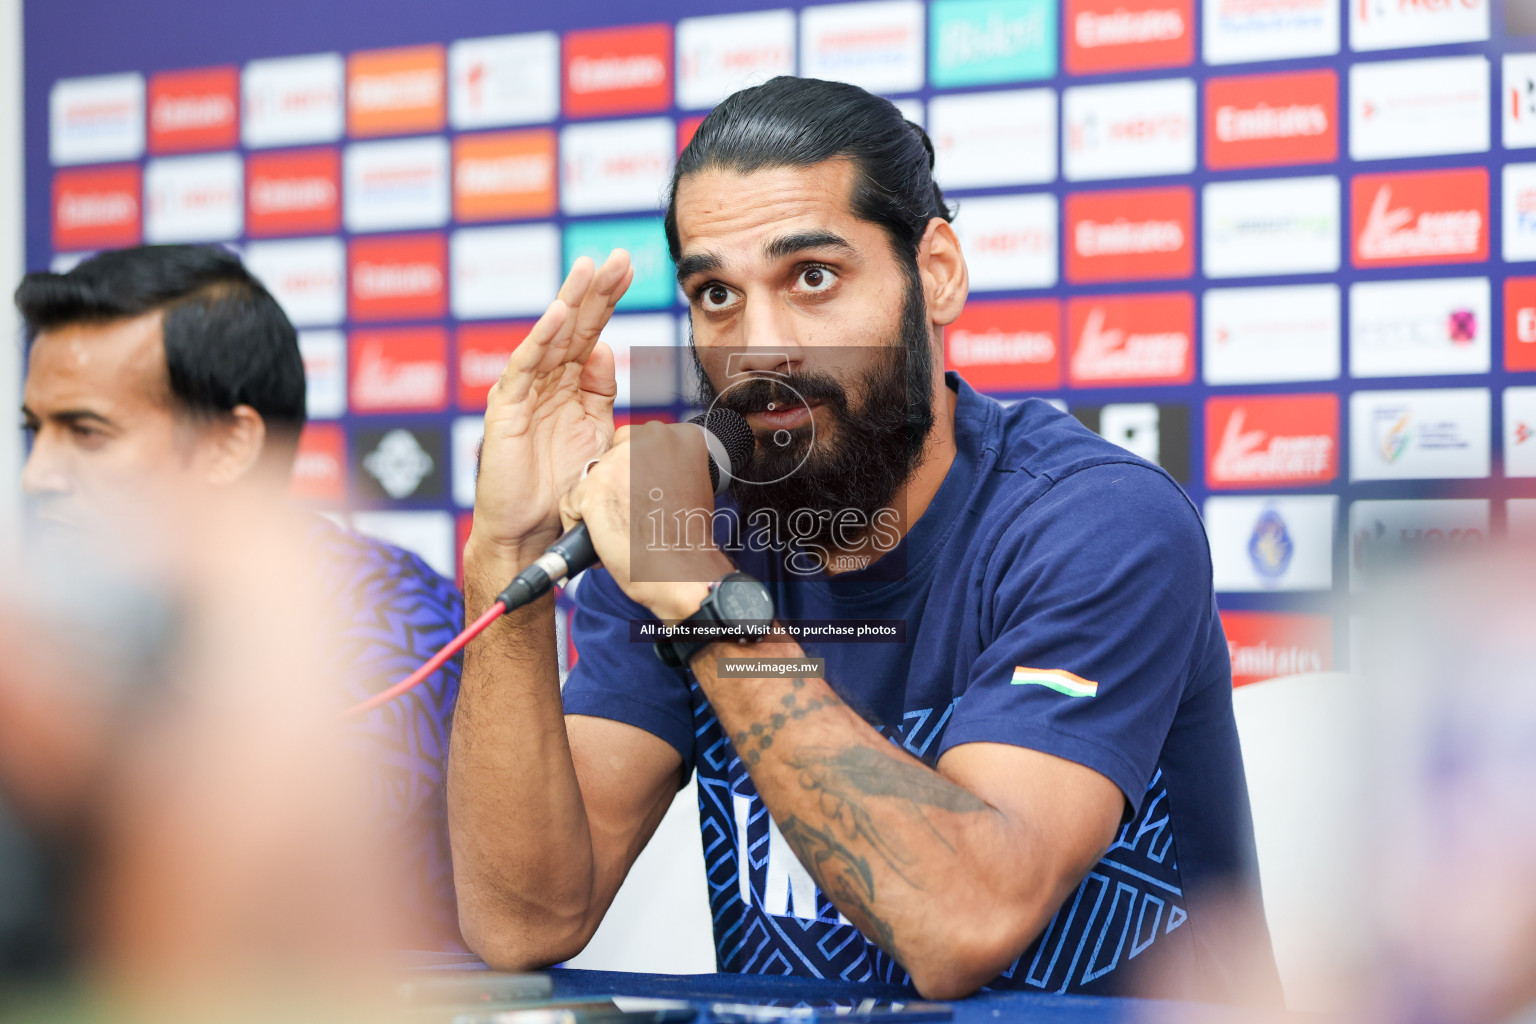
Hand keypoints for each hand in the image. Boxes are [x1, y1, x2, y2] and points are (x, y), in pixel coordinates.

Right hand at [468, 251, 633, 569]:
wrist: (532, 531)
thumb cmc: (560, 488)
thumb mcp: (593, 434)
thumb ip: (601, 393)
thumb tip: (608, 351)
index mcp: (570, 386)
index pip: (593, 332)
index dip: (610, 301)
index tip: (631, 269)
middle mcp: (546, 382)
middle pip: (575, 327)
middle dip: (597, 291)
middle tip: (619, 257)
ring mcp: (524, 392)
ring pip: (550, 338)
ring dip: (570, 302)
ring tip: (588, 270)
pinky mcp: (505, 409)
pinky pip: (525, 368)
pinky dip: (542, 340)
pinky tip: (559, 314)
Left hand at [559, 421, 734, 620]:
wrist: (681, 570)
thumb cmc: (686, 538)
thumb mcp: (688, 484)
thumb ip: (663, 466)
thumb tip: (636, 469)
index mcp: (682, 435)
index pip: (638, 442)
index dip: (637, 474)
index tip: (646, 497)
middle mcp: (651, 438)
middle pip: (613, 454)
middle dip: (615, 483)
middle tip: (632, 515)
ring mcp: (621, 460)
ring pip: (592, 478)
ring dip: (598, 503)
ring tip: (619, 529)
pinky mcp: (594, 486)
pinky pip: (571, 503)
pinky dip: (581, 525)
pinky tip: (602, 540)